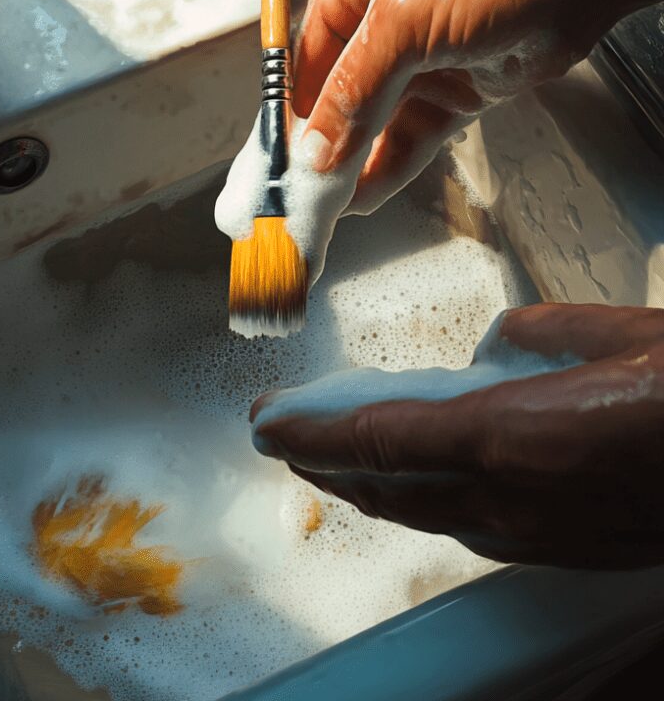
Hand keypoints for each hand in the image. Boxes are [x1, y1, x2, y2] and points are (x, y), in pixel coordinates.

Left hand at [251, 304, 663, 568]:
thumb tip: (493, 342)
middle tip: (283, 436)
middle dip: (324, 463)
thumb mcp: (617, 335)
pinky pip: (461, 524)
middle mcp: (510, 498)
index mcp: (514, 436)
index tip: (266, 424)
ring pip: (419, 512)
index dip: (313, 434)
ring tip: (327, 460)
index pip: (380, 440)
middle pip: (386, 486)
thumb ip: (537, 336)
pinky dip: (416, 500)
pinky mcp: (555, 548)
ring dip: (364, 486)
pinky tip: (411, 484)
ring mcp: (532, 533)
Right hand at [294, 0, 663, 214]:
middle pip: (340, 97)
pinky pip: (410, 139)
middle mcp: (386, 22)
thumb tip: (317, 149)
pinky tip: (366, 194)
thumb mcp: (405, 22)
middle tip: (306, 189)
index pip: (310, 58)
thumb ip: (355, 91)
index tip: (283, 155)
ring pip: (374, 125)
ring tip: (331, 203)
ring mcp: (421, 61)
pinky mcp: (452, 92)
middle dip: (325, 145)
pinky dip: (389, 168)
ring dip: (354, 165)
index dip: (295, 110)